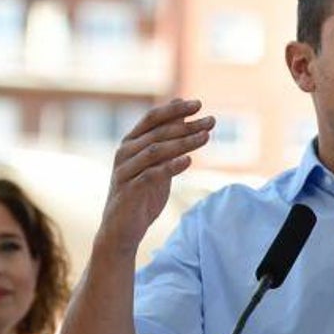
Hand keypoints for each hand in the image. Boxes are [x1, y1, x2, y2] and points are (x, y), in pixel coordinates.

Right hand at [99, 99, 213, 254]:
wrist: (122, 229)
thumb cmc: (142, 193)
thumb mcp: (157, 164)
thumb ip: (167, 140)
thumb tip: (180, 110)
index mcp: (131, 142)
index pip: (152, 118)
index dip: (174, 110)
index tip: (199, 104)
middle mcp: (125, 152)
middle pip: (158, 133)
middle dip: (186, 125)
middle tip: (211, 121)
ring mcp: (124, 171)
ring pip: (155, 150)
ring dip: (183, 142)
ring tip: (206, 137)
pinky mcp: (128, 190)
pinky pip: (150, 174)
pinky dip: (170, 166)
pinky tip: (188, 161)